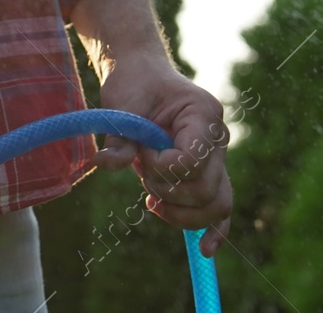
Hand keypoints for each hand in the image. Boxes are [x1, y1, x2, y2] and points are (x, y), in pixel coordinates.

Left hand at [91, 53, 232, 257]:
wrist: (142, 74)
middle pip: (206, 189)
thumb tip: (102, 164)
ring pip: (216, 204)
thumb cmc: (134, 83)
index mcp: (203, 113)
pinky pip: (220, 205)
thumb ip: (119, 138)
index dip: (162, 167)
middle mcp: (218, 137)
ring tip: (151, 198)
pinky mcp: (209, 171)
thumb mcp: (122, 105)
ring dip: (180, 211)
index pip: (191, 161)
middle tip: (142, 170)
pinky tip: (204, 249)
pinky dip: (214, 228)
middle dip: (168, 190)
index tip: (141, 152)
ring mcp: (218, 156)